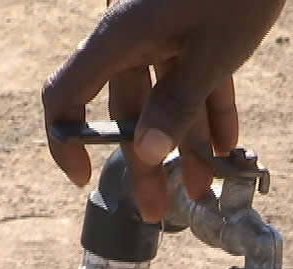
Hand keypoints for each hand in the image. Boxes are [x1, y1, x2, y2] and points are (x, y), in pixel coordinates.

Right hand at [42, 0, 285, 221]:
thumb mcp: (209, 54)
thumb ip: (176, 104)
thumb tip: (145, 154)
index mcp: (120, 41)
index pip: (65, 96)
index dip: (66, 141)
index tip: (84, 177)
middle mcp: (134, 41)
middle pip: (128, 113)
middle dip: (147, 164)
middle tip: (159, 210)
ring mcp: (165, 37)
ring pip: (167, 101)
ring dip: (186, 145)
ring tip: (204, 187)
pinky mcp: (196, 33)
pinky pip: (197, 80)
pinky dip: (210, 110)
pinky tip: (227, 145)